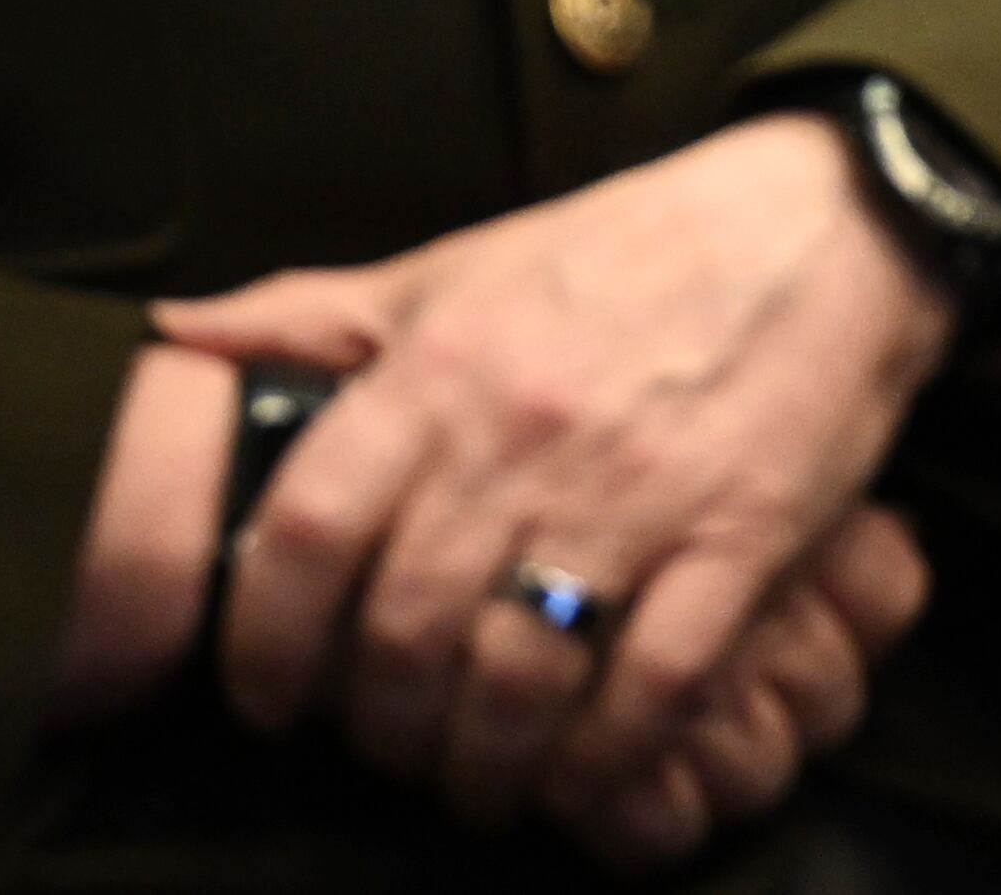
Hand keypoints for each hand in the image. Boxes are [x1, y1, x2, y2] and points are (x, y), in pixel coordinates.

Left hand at [156, 111, 958, 831]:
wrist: (826, 220)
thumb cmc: (629, 249)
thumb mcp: (458, 263)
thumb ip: (315, 312)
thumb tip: (174, 332)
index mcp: (443, 366)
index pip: (304, 533)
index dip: (264, 641)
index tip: (269, 695)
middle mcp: (522, 434)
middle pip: (400, 633)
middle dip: (379, 727)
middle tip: (388, 750)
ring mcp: (636, 493)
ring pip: (514, 680)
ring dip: (481, 763)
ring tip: (479, 780)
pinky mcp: (741, 539)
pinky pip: (650, 688)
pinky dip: (603, 757)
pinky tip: (582, 774)